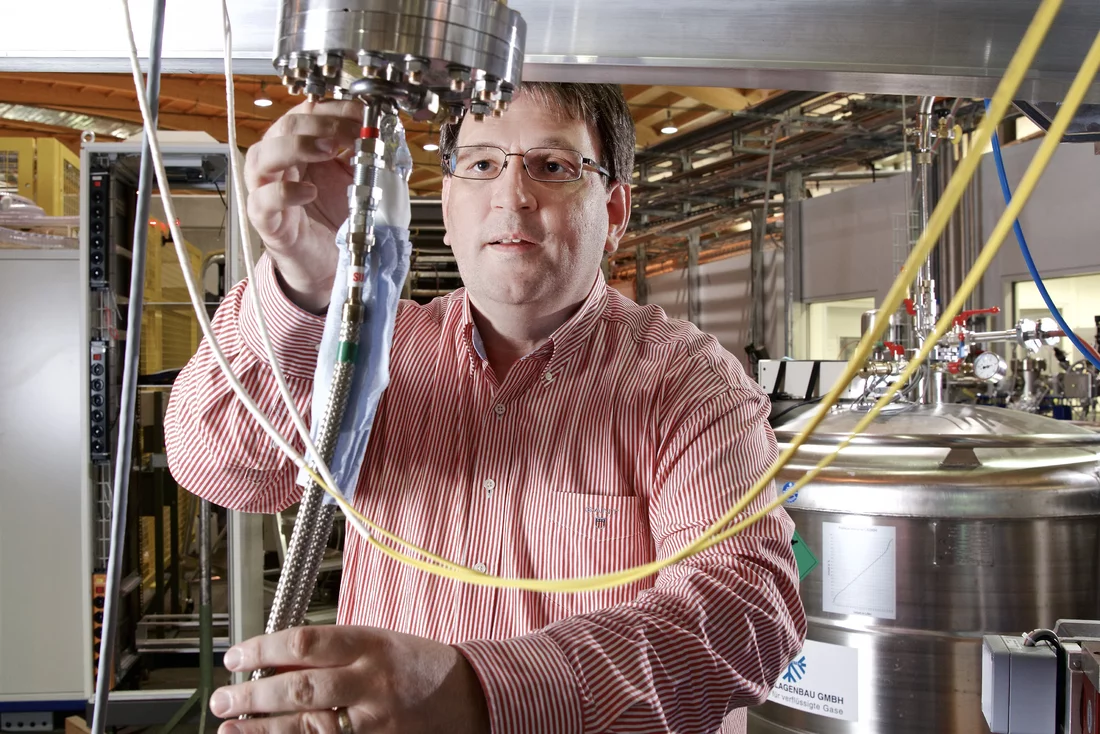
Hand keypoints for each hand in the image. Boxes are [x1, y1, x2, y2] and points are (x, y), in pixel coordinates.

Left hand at [209, 626, 489, 733]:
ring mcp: (376, 717)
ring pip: (307, 724)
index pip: (304, 641)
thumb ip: (334, 652)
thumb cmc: (418, 666)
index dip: (262, 649)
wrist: (470, 696)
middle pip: (299, 686)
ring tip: (231, 726)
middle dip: (252, 695)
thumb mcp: (379, 643)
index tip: (236, 657)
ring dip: (263, 728)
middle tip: (221, 698)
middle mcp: (371, 679)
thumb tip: (277, 660)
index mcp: (370, 642)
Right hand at [244, 100, 361, 311]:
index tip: (364, 113)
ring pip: (262, 155)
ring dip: (296, 146)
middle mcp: (279, 163)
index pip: (307, 112)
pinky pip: (262, 200)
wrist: (326, 261)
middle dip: (321, 123)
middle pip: (284, 126)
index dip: (336, 108)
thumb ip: (365, 156)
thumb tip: (384, 132)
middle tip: (352, 131)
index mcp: (300, 147)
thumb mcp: (357, 180)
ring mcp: (266, 190)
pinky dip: (284, 192)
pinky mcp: (265, 219)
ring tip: (327, 151)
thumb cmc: (334, 218)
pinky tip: (309, 193)